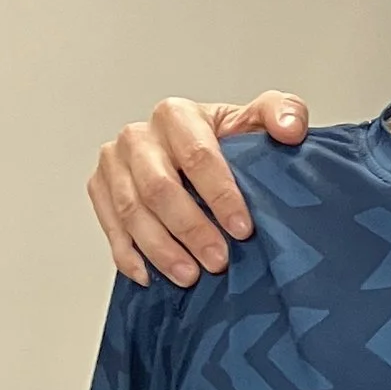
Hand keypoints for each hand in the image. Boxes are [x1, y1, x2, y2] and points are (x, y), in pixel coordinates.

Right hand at [88, 91, 307, 286]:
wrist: (196, 154)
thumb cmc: (226, 141)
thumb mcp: (259, 121)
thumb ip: (284, 113)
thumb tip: (290, 129)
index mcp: (176, 115)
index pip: (197, 156)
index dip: (220, 195)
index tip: (243, 229)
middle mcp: (138, 136)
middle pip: (159, 188)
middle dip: (190, 229)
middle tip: (218, 261)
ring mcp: (115, 163)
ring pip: (131, 211)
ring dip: (161, 249)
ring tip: (189, 276)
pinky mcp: (100, 189)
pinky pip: (109, 226)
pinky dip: (128, 255)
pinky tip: (149, 276)